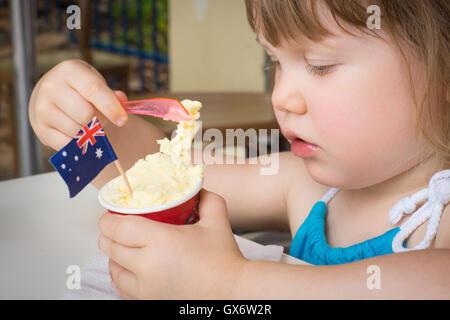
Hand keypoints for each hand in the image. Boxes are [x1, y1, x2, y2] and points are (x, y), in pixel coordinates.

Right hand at [29, 59, 128, 150]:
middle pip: (86, 115)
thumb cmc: (80, 89)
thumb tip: (121, 101)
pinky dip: (79, 143)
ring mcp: (42, 109)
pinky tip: (78, 134)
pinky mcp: (41, 129)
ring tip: (87, 124)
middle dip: (100, 121)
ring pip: (77, 131)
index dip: (111, 107)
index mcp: (70, 71)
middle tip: (100, 119)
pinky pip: (68, 144)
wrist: (51, 95)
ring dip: (89, 133)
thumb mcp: (96, 83)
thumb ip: (111, 94)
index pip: (93, 90)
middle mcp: (51, 87)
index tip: (123, 121)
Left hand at [98, 190, 247, 298]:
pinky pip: (121, 288)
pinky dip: (120, 275)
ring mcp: (145, 287)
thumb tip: (196, 188)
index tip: (109, 215)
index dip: (107, 219)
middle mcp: (147, 266)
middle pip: (110, 247)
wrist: (231, 292)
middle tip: (114, 227)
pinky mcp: (148, 301)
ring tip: (122, 246)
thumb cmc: (224, 261)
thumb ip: (206, 198)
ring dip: (113, 255)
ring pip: (113, 268)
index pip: (117, 228)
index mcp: (160, 241)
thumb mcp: (217, 220)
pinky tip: (126, 269)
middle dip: (107, 234)